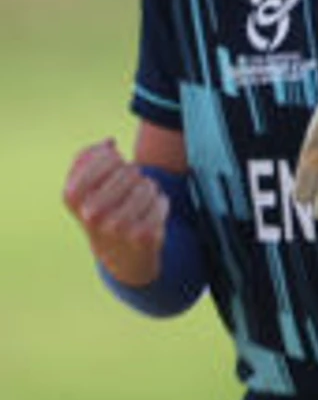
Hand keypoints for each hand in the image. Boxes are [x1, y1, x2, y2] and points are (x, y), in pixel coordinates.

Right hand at [62, 139, 168, 276]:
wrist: (120, 257)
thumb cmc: (102, 212)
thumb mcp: (84, 188)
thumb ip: (88, 159)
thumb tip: (109, 143)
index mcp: (72, 197)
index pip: (104, 157)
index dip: (113, 157)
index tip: (113, 166)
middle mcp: (92, 214)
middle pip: (129, 170)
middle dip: (133, 175)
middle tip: (127, 188)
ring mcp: (118, 226)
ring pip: (147, 184)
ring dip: (148, 188)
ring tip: (139, 200)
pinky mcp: (144, 236)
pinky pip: (162, 201)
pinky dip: (160, 203)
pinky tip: (150, 213)